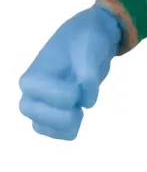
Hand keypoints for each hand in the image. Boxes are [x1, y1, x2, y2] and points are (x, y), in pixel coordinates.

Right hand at [19, 4, 122, 139]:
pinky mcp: (55, 111)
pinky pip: (53, 130)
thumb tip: (87, 102)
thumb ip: (88, 72)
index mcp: (37, 70)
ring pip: (40, 125)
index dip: (55, 95)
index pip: (32, 89)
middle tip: (79, 109)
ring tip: (80, 114)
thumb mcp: (90, 47)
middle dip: (56, 115)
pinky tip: (78, 120)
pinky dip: (65, 131)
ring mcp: (43, 102)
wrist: (92, 40)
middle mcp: (34, 88)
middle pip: (30, 110)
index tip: (77, 91)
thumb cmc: (86, 40)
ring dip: (61, 125)